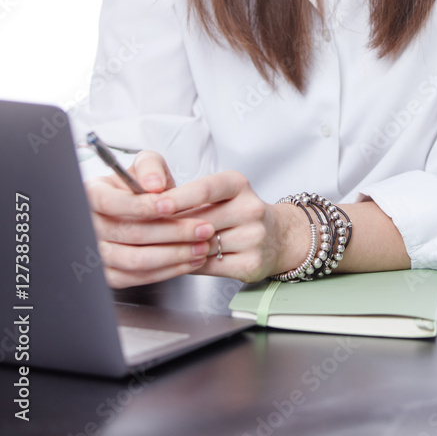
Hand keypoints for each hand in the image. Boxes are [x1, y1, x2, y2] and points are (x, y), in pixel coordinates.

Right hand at [84, 150, 216, 288]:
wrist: (138, 209)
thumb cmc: (139, 186)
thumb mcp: (146, 165)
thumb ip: (151, 167)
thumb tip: (154, 184)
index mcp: (93, 195)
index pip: (112, 203)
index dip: (142, 206)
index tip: (171, 205)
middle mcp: (91, 227)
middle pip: (130, 234)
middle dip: (173, 232)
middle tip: (203, 229)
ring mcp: (98, 254)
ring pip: (136, 260)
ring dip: (174, 255)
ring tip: (201, 246)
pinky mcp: (110, 275)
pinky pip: (138, 278)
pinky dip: (167, 271)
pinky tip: (188, 261)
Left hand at [85, 151, 309, 287]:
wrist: (279, 236)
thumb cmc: (238, 212)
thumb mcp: (221, 193)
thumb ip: (191, 198)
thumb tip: (151, 206)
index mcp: (238, 184)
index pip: (207, 188)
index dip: (180, 197)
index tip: (157, 203)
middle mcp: (250, 208)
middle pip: (201, 220)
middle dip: (171, 228)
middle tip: (143, 230)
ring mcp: (254, 237)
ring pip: (203, 246)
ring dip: (178, 249)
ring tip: (159, 247)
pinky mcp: (251, 263)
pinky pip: (209, 267)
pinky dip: (191, 265)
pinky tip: (181, 260)